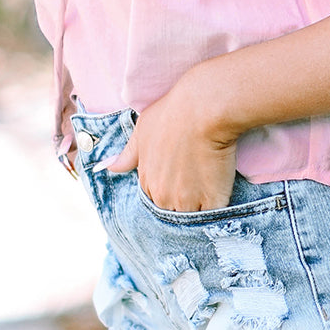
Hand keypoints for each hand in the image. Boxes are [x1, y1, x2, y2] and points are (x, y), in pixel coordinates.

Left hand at [99, 64, 239, 211]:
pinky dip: (217, 214)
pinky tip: (222, 202)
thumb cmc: (172, 113)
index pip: (153, 200)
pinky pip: (213, 218)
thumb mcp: (142, 130)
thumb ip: (127, 154)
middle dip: (181, 206)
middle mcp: (163, 196)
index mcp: (147, 181)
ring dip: (199, 211)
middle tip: (196, 188)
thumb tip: (107, 167)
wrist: (202, 110)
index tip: (179, 181)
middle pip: (172, 213)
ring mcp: (187, 202)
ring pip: (191, 219)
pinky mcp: (211, 201)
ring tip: (210, 195)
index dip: (167, 192)